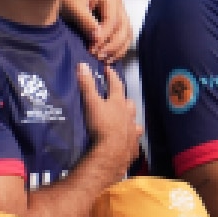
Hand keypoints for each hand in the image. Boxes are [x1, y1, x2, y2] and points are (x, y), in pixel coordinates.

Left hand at [60, 0, 131, 64]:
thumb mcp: (72, 6)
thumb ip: (86, 21)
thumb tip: (98, 38)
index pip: (113, 20)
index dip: (105, 36)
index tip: (93, 49)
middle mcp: (118, 0)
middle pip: (123, 27)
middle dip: (112, 45)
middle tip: (98, 56)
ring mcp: (119, 9)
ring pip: (126, 32)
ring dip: (117, 49)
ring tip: (104, 60)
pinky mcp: (115, 18)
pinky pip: (122, 35)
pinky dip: (117, 48)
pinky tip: (108, 58)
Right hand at [79, 62, 139, 176]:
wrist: (112, 151)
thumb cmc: (102, 125)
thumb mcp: (91, 103)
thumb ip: (87, 85)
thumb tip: (82, 64)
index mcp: (119, 103)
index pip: (116, 85)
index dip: (112, 76)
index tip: (108, 69)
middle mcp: (129, 115)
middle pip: (129, 104)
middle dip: (124, 100)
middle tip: (119, 99)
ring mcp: (132, 131)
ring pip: (134, 122)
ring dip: (129, 120)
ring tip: (125, 121)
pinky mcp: (133, 146)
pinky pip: (133, 141)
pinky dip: (130, 140)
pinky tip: (127, 143)